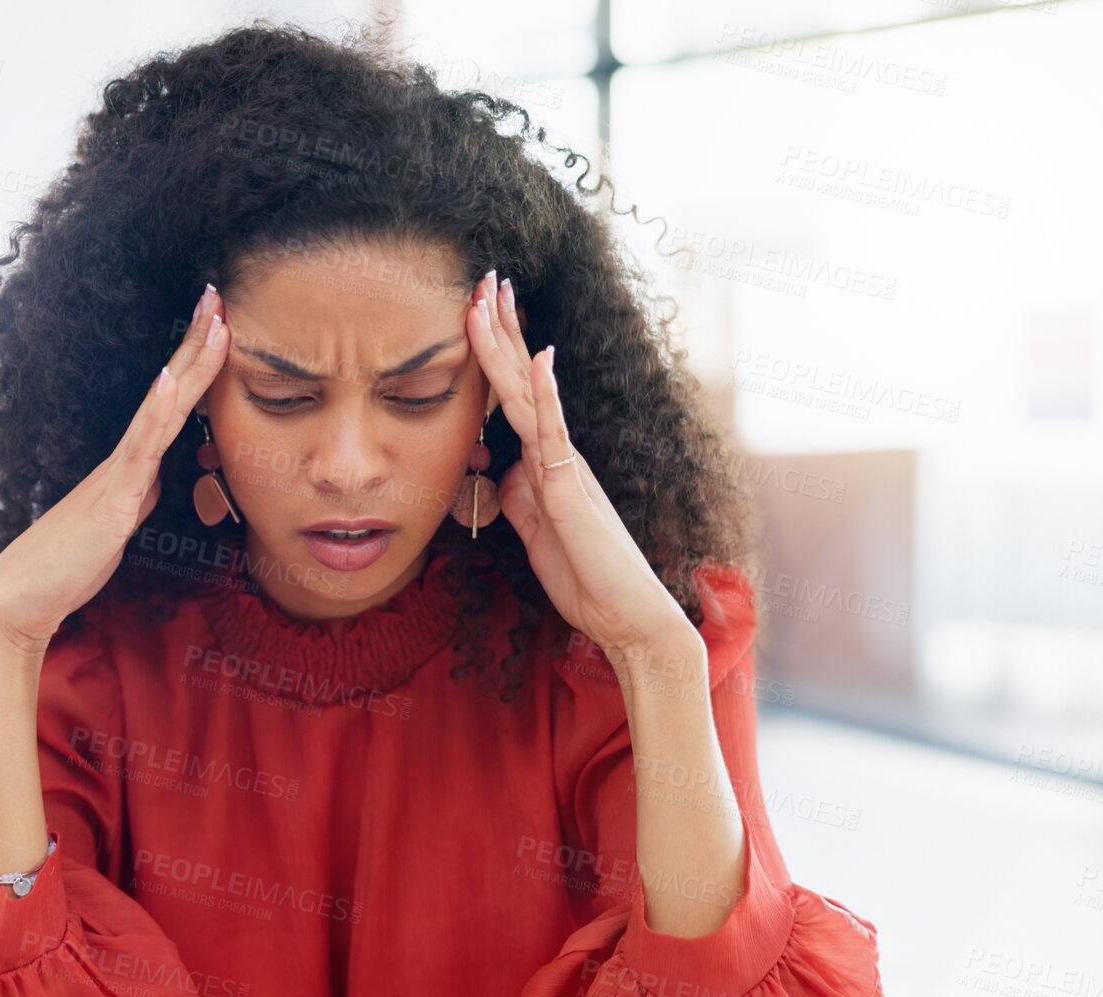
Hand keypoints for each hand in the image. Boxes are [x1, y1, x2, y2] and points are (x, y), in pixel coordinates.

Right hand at [0, 284, 230, 652]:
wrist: (23, 598)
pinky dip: (156, 413)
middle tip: (217, 292)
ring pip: (161, 409)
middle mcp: (124, 458)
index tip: (217, 321)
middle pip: (168, 390)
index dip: (194, 362)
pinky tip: (169, 381)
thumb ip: (139, 495)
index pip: (170, 402)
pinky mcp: (113, 500)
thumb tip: (161, 477)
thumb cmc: (68, 565)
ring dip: (187, 362)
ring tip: (210, 319)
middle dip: (195, 342)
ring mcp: (118, 474)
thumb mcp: (119, 523)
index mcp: (130, 464)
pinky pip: (139, 451)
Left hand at [465, 271, 696, 660]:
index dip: (493, 351)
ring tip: (494, 295)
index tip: (475, 307)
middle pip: (519, 378)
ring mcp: (564, 466)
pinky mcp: (572, 489)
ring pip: (528, 394)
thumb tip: (498, 475)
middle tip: (484, 274)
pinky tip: (540, 358)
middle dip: (499, 326)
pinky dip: (546, 395)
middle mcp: (556, 452)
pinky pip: (555, 435)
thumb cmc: (586, 576)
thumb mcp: (535, 531)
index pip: (511, 394)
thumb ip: (517, 498)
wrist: (626, 616)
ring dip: (508, 344)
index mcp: (544, 461)